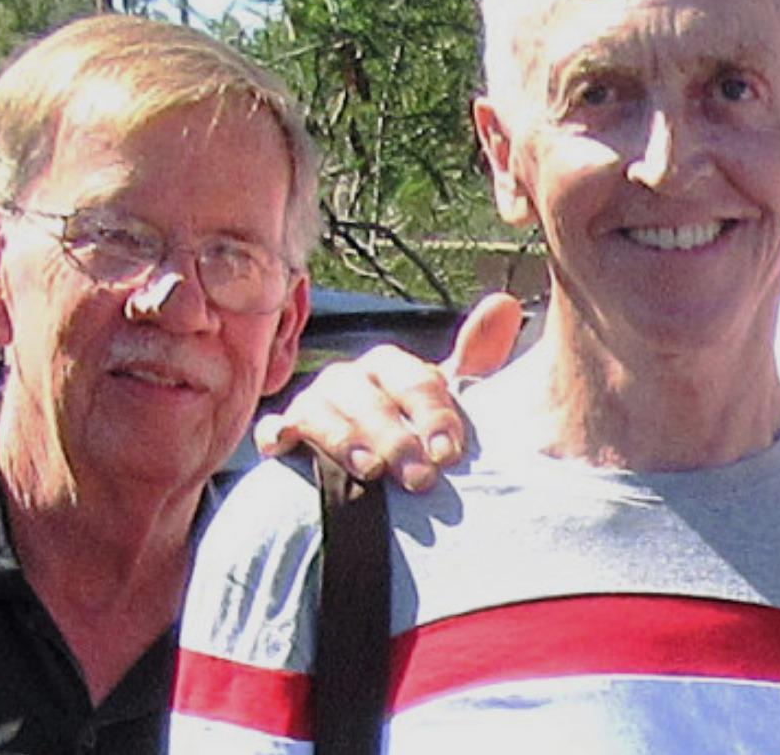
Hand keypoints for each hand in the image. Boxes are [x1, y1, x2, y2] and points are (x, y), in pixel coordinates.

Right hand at [254, 293, 523, 491]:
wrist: (372, 466)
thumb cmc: (415, 427)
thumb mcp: (449, 398)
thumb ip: (476, 358)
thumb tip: (505, 302)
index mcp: (393, 368)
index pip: (416, 382)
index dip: (435, 415)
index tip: (451, 453)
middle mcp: (352, 379)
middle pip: (370, 400)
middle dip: (397, 437)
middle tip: (420, 477)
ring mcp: (315, 403)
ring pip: (322, 410)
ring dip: (345, 438)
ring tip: (370, 470)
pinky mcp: (285, 431)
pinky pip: (273, 427)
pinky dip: (277, 433)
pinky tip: (284, 446)